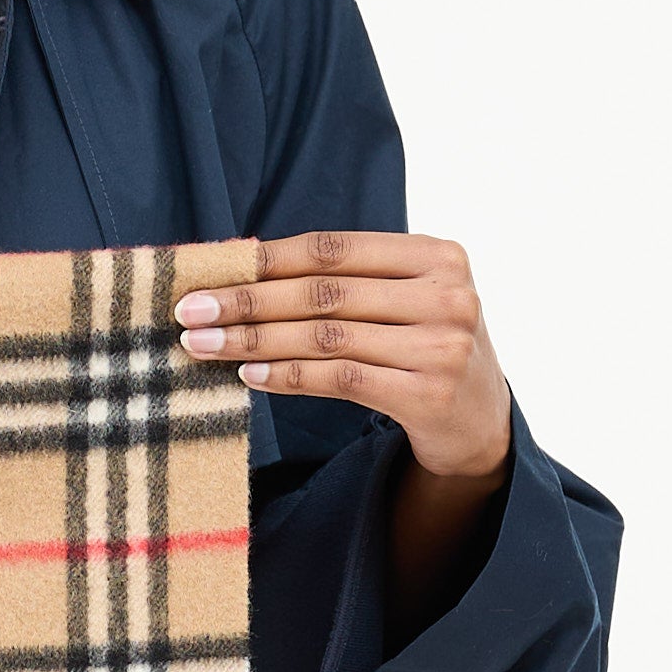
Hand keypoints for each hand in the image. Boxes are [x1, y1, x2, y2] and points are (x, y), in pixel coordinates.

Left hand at [175, 229, 511, 485]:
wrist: (481, 421)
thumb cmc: (425, 348)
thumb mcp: (405, 300)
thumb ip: (348, 282)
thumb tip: (244, 273)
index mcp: (436, 255)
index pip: (334, 250)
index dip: (267, 259)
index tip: (209, 270)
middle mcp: (445, 295)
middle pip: (324, 293)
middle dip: (248, 301)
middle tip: (190, 310)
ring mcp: (440, 345)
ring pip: (325, 337)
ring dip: (255, 341)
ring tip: (204, 346)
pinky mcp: (427, 393)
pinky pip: (340, 380)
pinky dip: (289, 376)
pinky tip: (251, 376)